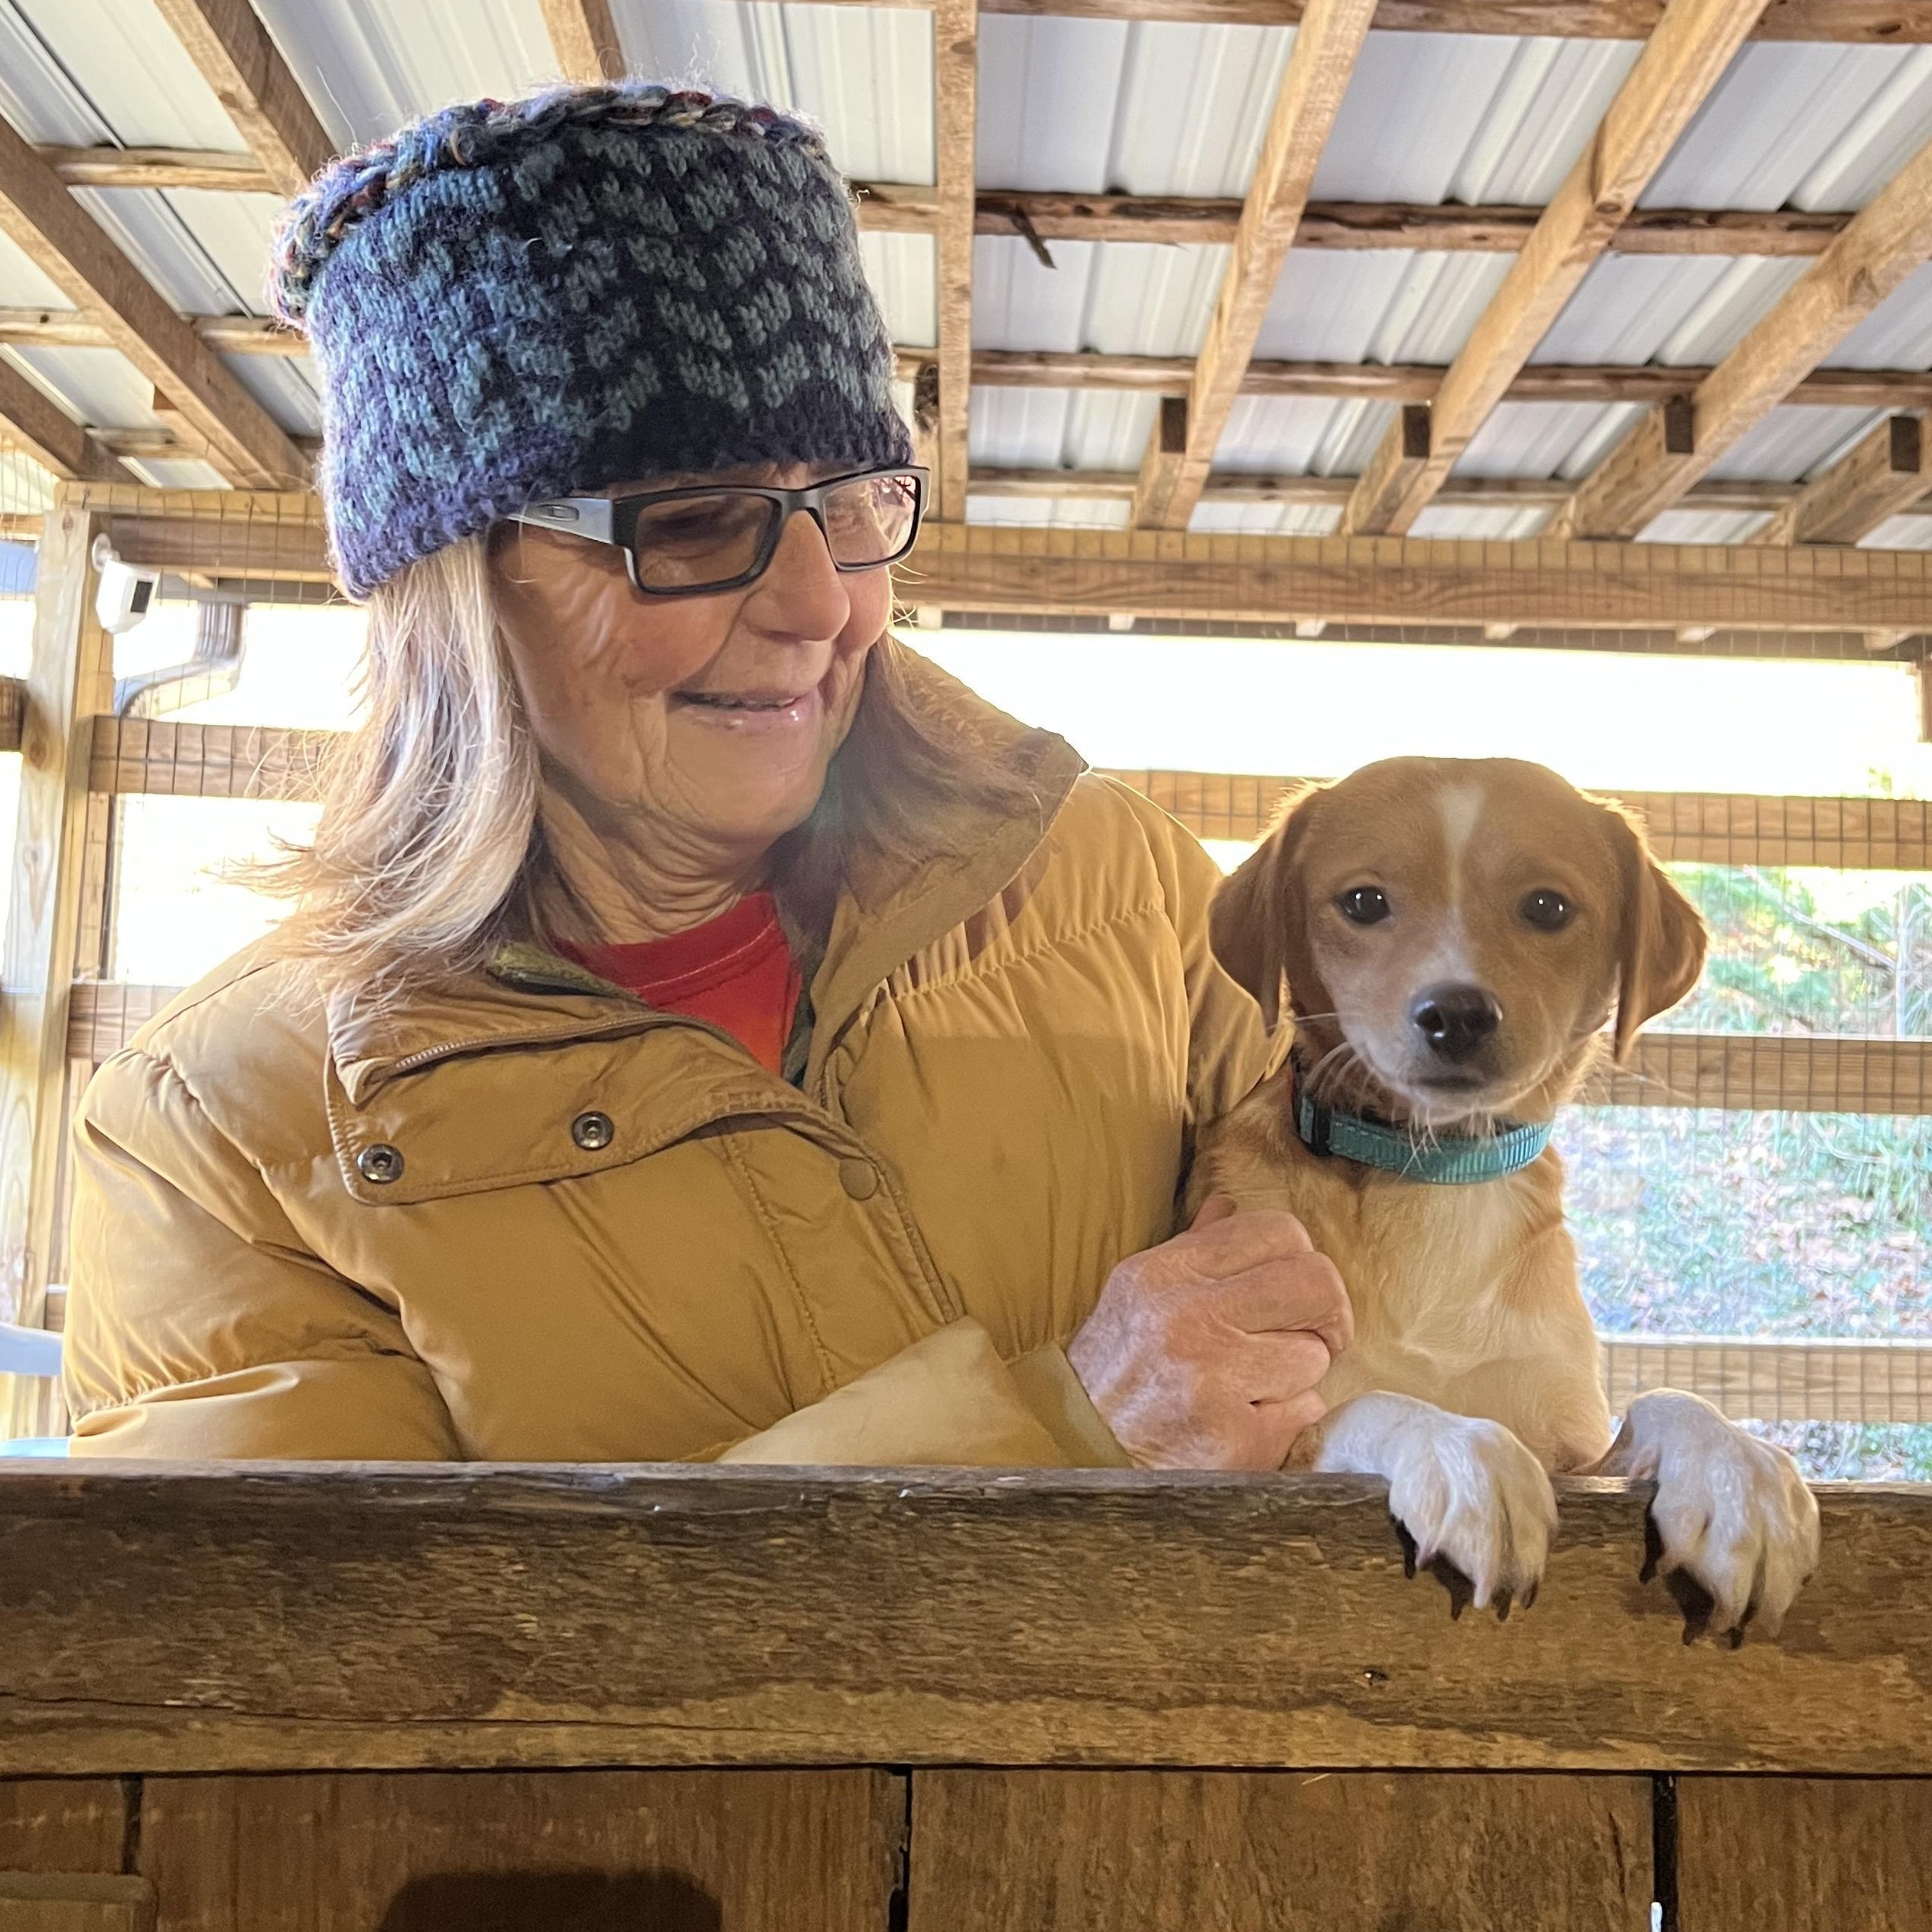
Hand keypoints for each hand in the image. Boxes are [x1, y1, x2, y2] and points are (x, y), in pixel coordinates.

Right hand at [1067, 1194, 1352, 1470]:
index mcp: (1164, 1273)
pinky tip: (1245, 1419)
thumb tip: (1230, 1206)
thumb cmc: (1114, 1370)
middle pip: (1315, 1284)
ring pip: (1313, 1356)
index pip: (1278, 1231)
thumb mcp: (1138, 1294)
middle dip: (1327, 1313)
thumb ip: (1192, 1249)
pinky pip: (1305, 1410)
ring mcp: (1211, 1382)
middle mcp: (1186, 1320)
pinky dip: (1285, 1417)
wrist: (1077, 1453)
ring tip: (1251, 1386)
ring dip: (1295, 1374)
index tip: (1297, 1295)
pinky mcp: (1233, 1440)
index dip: (1303, 1261)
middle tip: (1313, 1336)